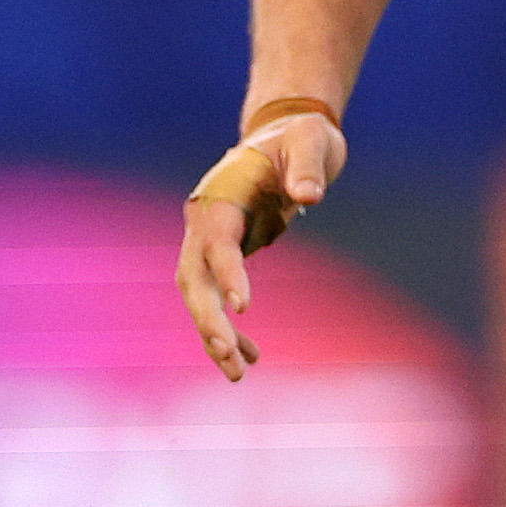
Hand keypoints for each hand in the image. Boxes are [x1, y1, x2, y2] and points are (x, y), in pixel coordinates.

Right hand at [177, 109, 345, 381]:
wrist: (287, 133)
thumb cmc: (302, 136)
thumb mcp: (311, 141)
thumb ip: (307, 166)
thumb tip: (309, 196)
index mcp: (220, 195)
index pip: (217, 241)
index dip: (228, 273)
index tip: (246, 307)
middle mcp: (205, 221)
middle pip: (193, 278)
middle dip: (207, 320)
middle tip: (229, 356)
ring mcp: (210, 240)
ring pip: (200, 296)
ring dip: (213, 334)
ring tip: (239, 373)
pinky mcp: (224, 255)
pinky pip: (218, 299)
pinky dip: (230, 328)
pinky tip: (253, 357)